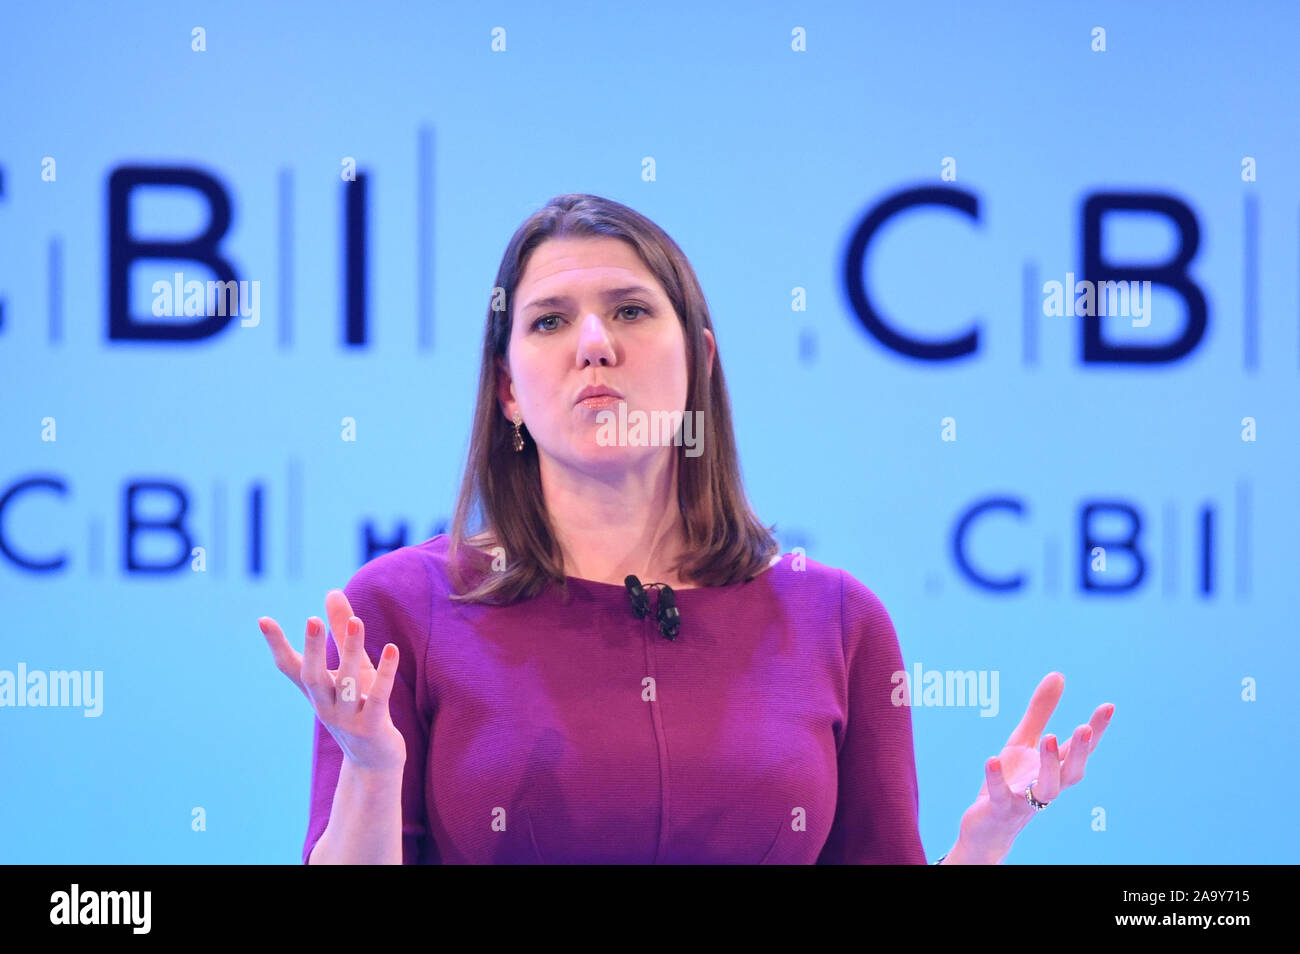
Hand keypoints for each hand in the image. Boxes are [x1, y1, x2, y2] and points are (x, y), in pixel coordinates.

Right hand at [258, 589, 406, 773]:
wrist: (374, 762)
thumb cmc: (362, 705)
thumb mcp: (353, 667)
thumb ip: (342, 630)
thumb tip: (332, 592)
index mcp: (316, 692)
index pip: (291, 667)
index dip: (277, 645)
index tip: (263, 620)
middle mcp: (325, 706)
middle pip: (313, 677)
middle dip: (314, 649)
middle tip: (312, 620)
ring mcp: (347, 719)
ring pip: (347, 684)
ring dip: (352, 653)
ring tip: (357, 621)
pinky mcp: (372, 728)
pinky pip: (378, 698)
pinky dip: (385, 674)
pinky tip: (391, 649)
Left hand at [953, 671, 1113, 861]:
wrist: (988, 825)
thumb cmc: (1012, 781)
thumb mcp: (1023, 741)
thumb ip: (1040, 712)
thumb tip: (1058, 675)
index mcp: (1054, 769)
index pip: (1080, 749)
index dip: (1096, 730)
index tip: (1108, 706)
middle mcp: (1047, 786)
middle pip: (1072, 772)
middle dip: (1081, 752)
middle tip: (1084, 727)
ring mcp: (1025, 800)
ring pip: (1047, 788)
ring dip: (1050, 765)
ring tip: (1050, 737)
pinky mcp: (1000, 809)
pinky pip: (1001, 796)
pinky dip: (997, 779)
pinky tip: (992, 759)